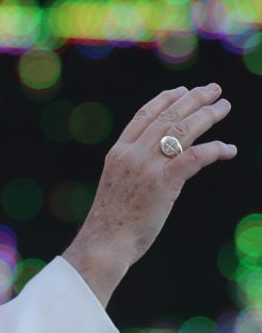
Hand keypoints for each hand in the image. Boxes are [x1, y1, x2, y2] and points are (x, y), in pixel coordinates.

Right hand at [62, 84, 236, 306]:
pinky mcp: (163, 183)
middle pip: (167, 117)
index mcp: (118, 152)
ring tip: (224, 107)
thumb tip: (154, 165)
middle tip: (214, 90)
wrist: (104, 242)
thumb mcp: (117, 185)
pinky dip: (214, 150)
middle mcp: (131, 154)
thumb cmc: (112, 222)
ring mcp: (146, 167)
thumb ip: (132, 169)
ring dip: (207, 116)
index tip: (183, 91)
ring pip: (182, 130)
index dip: (165, 99)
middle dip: (193, 100)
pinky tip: (228, 150)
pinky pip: (194, 157)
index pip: (143, 115)